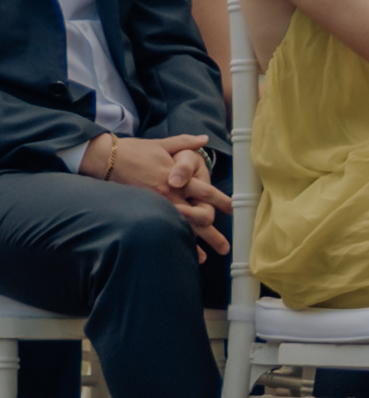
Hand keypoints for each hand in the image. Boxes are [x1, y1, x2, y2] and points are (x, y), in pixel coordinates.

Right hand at [103, 133, 226, 254]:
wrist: (106, 158)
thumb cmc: (134, 150)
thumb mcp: (162, 144)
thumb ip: (185, 143)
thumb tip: (204, 139)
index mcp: (177, 177)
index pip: (205, 192)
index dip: (221, 201)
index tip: (232, 209)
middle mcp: (169, 194)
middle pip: (198, 218)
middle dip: (213, 234)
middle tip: (224, 247)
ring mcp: (156, 205)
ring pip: (181, 229)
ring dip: (194, 245)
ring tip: (204, 258)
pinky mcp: (142, 212)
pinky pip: (162, 229)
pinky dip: (171, 241)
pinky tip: (177, 252)